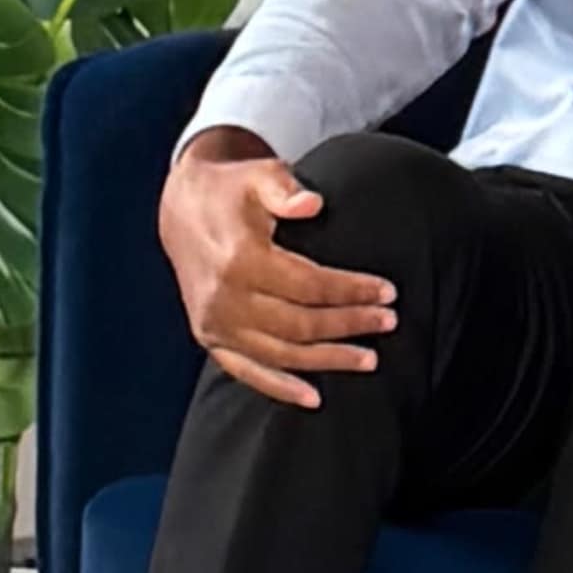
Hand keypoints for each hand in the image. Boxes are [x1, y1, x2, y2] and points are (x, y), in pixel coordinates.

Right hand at [161, 133, 395, 413]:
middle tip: (390, 321)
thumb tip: (313, 202)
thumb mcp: (258, 175)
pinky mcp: (209, 337)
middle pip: (300, 323)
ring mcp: (214, 324)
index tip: (388, 291)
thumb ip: (285, 189)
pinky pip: (247, 372)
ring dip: (327, 360)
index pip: (309, 285)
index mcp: (239, 259)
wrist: (182, 209)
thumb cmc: (233, 189)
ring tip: (370, 359)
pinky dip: (280, 388)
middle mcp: (225, 299)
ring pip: (280, 354)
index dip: (351, 290)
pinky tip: (315, 397)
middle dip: (349, 324)